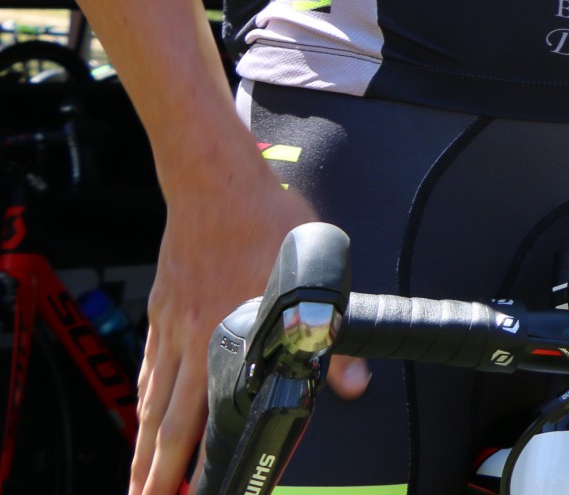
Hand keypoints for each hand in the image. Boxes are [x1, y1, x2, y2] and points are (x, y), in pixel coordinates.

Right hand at [131, 166, 367, 494]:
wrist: (214, 181)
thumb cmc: (265, 223)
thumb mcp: (315, 278)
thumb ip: (333, 337)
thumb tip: (352, 383)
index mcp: (227, 340)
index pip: (212, 420)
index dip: (206, 461)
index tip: (202, 491)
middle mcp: (192, 343)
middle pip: (168, 426)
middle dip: (158, 475)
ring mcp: (171, 329)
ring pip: (152, 403)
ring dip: (145, 448)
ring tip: (139, 482)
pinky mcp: (162, 311)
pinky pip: (148, 370)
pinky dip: (143, 402)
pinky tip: (142, 417)